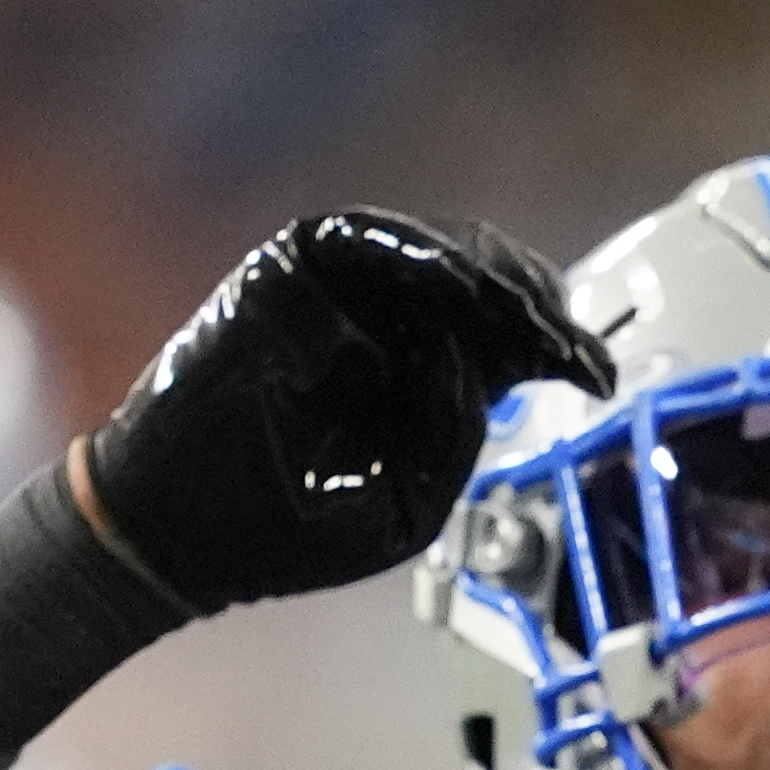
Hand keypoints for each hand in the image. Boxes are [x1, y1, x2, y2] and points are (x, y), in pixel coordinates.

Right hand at [92, 210, 610, 612]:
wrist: (176, 530)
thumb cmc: (285, 527)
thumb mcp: (406, 501)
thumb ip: (455, 433)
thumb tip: (480, 363)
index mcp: (417, 375)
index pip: (502, 336)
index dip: (552, 344)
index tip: (594, 372)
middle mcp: (383, 324)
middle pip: (481, 281)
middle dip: (532, 304)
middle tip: (567, 338)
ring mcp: (333, 293)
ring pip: (434, 250)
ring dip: (488, 273)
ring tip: (527, 308)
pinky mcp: (284, 272)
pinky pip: (359, 239)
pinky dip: (413, 251)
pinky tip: (460, 284)